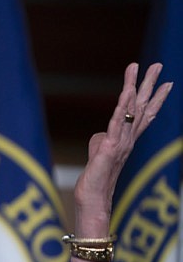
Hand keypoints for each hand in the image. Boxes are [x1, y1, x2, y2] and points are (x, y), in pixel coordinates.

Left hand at [74, 63, 172, 211]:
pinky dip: (121, 107)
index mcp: (128, 139)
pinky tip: (125, 92)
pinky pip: (117, 123)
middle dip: (151, 84)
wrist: (93, 197)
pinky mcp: (110, 147)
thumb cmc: (96, 176)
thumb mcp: (99, 152)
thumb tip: (103, 134)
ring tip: (140, 68)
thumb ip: (103, 139)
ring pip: (130, 109)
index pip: (145, 115)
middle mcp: (129, 138)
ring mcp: (122, 141)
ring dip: (135, 87)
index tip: (167, 82)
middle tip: (159, 65)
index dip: (156, 98)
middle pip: (142, 106)